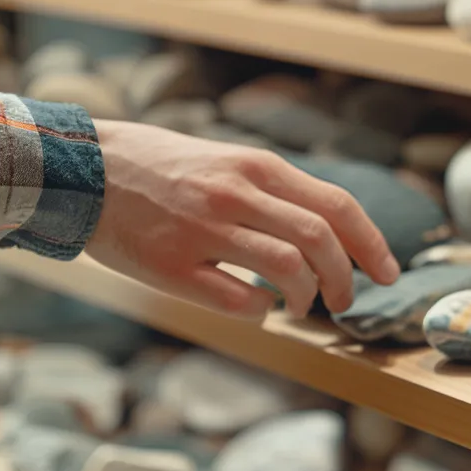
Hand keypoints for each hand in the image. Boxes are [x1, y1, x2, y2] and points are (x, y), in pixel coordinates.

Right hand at [86, 121, 399, 317]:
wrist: (81, 170)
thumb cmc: (158, 169)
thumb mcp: (225, 160)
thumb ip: (273, 190)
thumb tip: (329, 232)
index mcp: (254, 166)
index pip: (336, 205)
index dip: (372, 245)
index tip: (388, 273)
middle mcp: (234, 194)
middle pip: (321, 241)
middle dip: (346, 278)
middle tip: (345, 301)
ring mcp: (203, 231)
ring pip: (287, 271)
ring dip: (307, 297)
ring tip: (302, 306)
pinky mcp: (172, 266)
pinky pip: (238, 300)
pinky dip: (261, 311)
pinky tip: (257, 307)